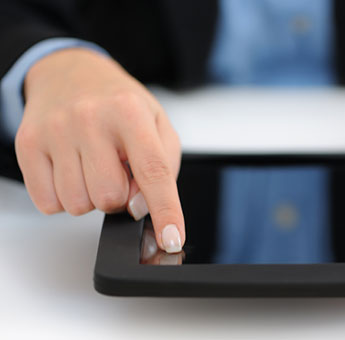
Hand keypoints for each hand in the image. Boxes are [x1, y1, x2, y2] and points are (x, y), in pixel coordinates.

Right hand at [16, 48, 183, 252]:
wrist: (70, 73)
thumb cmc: (119, 104)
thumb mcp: (157, 124)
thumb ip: (163, 167)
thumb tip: (141, 207)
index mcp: (130, 112)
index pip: (153, 171)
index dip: (165, 210)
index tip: (172, 239)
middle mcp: (89, 119)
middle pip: (109, 197)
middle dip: (119, 196)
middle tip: (117, 172)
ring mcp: (55, 131)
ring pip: (78, 205)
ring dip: (91, 197)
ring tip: (93, 166)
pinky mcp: (28, 145)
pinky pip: (48, 203)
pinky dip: (64, 197)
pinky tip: (71, 170)